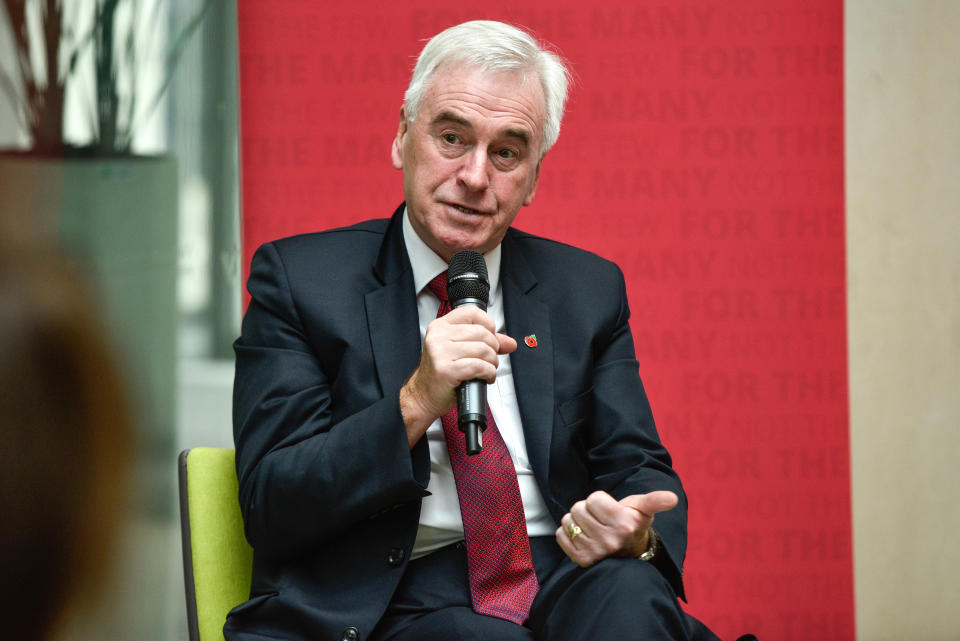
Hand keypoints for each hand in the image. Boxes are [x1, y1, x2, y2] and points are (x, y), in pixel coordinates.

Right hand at [399, 306, 515, 446]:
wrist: (424, 395)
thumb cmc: (442, 373)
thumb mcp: (461, 351)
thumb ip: (486, 342)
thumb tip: (509, 342)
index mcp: (440, 326)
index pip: (472, 312)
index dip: (488, 324)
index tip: (491, 337)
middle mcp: (438, 336)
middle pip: (481, 332)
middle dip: (493, 348)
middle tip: (490, 359)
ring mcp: (440, 352)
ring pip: (482, 349)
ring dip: (492, 362)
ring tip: (488, 369)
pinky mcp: (446, 370)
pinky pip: (478, 366)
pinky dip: (488, 373)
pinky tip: (485, 377)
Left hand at [556, 490, 677, 566]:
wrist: (629, 554)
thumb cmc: (633, 524)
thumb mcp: (644, 510)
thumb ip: (655, 501)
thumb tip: (672, 498)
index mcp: (624, 524)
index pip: (593, 498)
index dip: (599, 501)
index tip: (610, 511)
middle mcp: (609, 540)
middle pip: (578, 508)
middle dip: (587, 510)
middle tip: (601, 520)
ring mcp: (594, 552)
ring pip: (568, 521)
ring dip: (578, 521)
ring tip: (593, 528)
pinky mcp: (581, 560)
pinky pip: (561, 534)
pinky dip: (568, 532)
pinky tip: (584, 536)